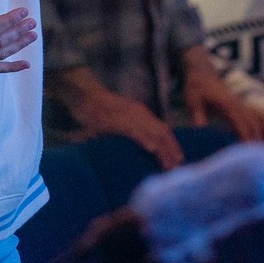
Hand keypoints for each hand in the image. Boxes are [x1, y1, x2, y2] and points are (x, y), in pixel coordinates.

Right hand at [58, 71, 182, 167]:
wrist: (84, 95)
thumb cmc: (99, 109)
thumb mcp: (120, 118)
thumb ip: (130, 130)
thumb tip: (138, 147)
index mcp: (141, 113)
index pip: (163, 129)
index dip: (173, 144)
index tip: (179, 159)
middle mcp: (139, 113)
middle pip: (162, 132)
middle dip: (172, 150)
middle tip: (178, 167)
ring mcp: (129, 116)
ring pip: (152, 133)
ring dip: (162, 150)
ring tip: (168, 165)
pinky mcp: (118, 120)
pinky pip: (134, 131)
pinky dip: (144, 139)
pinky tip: (151, 149)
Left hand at [182, 51, 263, 141]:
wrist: (202, 71)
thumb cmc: (197, 87)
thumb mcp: (193, 101)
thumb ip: (198, 116)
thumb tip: (200, 132)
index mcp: (227, 104)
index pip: (241, 122)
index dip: (247, 136)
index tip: (251, 151)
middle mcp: (239, 104)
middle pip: (255, 123)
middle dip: (261, 139)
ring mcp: (243, 104)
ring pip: (261, 117)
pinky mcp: (244, 105)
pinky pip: (260, 113)